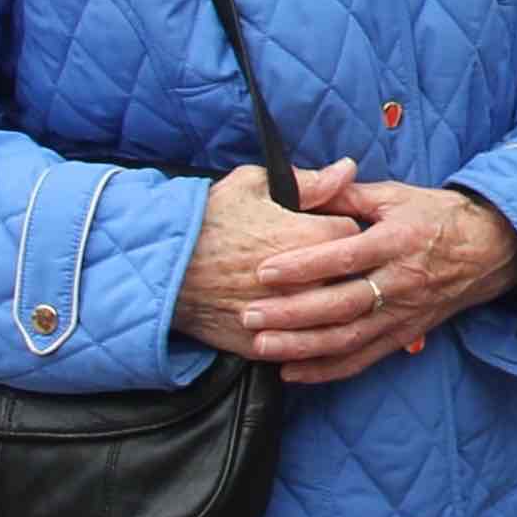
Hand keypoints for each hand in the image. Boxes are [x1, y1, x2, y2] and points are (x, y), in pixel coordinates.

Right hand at [172, 159, 360, 353]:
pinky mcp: (269, 344)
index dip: (343, 231)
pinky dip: (306, 337)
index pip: (355, 235)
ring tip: (310, 293)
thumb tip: (347, 169)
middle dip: (342, 269)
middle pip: (351, 278)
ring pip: (334, 317)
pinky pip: (304, 348)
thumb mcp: (252, 186)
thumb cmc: (205, 222)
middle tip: (323, 264)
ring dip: (328, 305)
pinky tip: (298, 326)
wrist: (161, 269)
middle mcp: (309, 280)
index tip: (328, 233)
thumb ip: (308, 182)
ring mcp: (291, 317)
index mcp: (311, 237)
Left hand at [247, 180, 516, 384]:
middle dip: (292, 313)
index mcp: (397, 241)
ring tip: (261, 347)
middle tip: (250, 313)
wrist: (491, 249)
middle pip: (341, 304)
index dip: (303, 265)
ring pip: (349, 337)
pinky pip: (364, 358)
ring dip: (303, 346)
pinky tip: (293, 372)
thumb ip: (347, 196)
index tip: (264, 270)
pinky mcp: (405, 335)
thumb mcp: (396, 196)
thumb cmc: (438, 217)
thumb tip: (303, 186)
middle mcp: (401, 282)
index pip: (344, 257)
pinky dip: (328, 370)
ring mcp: (404, 313)